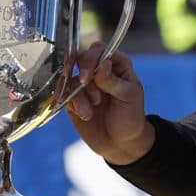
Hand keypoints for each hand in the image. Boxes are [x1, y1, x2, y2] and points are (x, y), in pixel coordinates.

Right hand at [66, 44, 154, 163]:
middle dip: (82, 75)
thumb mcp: (129, 97)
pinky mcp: (74, 100)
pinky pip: (64, 94)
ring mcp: (85, 86)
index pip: (100, 50)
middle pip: (81, 59)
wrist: (121, 144)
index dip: (92, 59)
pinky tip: (83, 115)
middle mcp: (99, 72)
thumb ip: (113, 80)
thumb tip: (102, 63)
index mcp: (117, 66)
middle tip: (85, 86)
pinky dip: (71, 104)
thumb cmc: (131, 117)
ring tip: (89, 113)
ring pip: (71, 79)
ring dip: (78, 96)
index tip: (89, 76)